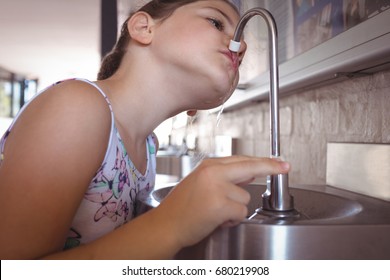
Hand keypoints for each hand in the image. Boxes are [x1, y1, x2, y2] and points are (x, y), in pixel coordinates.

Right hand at [153, 156, 289, 247]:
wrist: (165, 225)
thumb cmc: (182, 207)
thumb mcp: (200, 183)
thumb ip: (224, 177)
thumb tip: (251, 173)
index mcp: (208, 166)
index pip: (241, 159)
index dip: (263, 161)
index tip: (279, 161)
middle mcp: (213, 173)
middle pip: (250, 167)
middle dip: (270, 168)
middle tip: (285, 167)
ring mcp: (217, 188)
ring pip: (246, 197)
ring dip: (236, 208)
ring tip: (216, 212)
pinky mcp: (220, 205)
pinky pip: (241, 212)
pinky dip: (232, 220)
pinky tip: (216, 220)